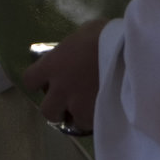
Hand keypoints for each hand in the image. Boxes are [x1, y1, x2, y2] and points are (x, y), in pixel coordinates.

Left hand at [20, 19, 107, 133]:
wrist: (130, 53)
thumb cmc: (106, 36)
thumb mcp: (83, 34)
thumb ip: (72, 48)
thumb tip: (74, 50)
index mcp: (52, 65)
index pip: (29, 81)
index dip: (37, 82)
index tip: (48, 81)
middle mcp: (60, 88)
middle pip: (46, 110)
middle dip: (57, 108)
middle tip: (70, 100)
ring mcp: (78, 105)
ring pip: (72, 122)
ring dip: (78, 116)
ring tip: (91, 107)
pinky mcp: (96, 117)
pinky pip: (92, 126)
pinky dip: (96, 121)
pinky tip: (105, 109)